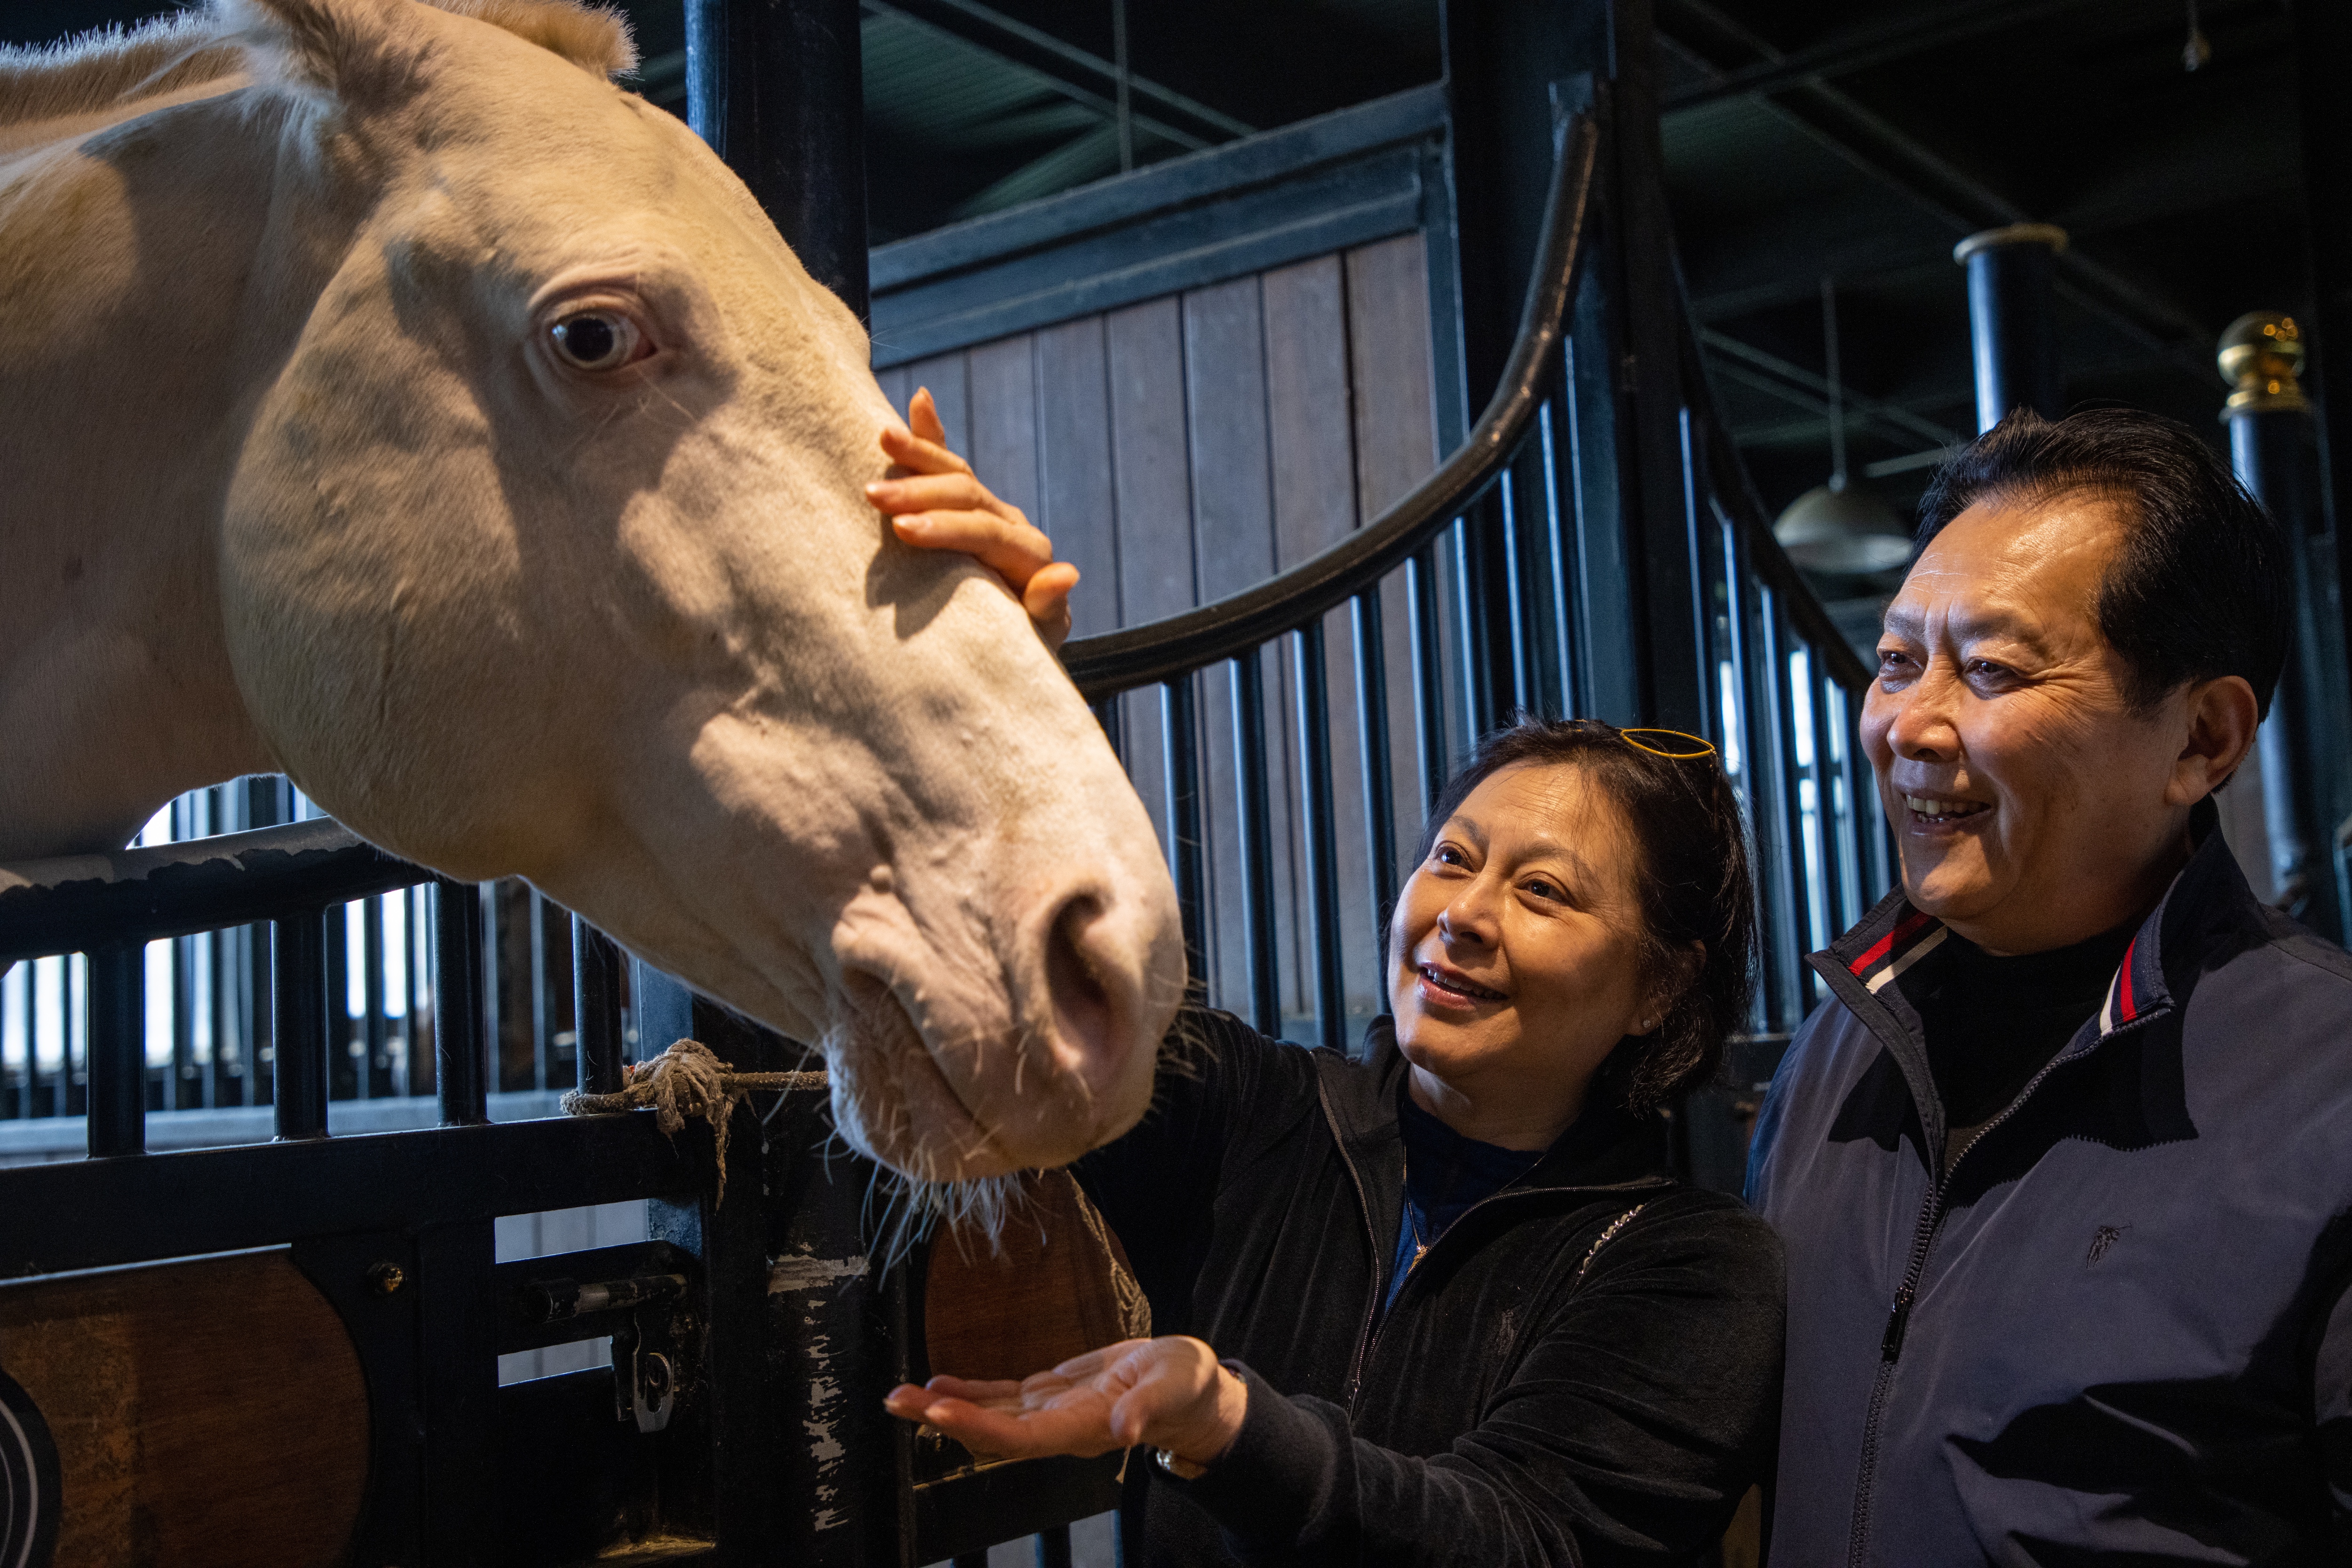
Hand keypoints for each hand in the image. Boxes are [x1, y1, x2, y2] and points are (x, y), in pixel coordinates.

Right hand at [868, 387, 1078, 650]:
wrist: (1010, 647)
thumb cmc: (1018, 650)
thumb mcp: (1035, 639)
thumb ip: (1048, 609)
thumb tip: (1066, 572)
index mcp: (1028, 555)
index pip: (987, 532)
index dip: (947, 528)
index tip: (905, 530)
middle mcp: (1009, 525)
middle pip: (967, 494)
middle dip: (920, 491)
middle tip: (875, 496)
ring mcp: (986, 511)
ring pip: (955, 471)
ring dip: (918, 453)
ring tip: (883, 434)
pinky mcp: (963, 507)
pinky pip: (947, 464)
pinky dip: (932, 436)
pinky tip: (919, 400)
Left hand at [883, 1335, 1247, 1472]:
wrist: (1191, 1390)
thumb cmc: (1187, 1387)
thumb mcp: (1177, 1386)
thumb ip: (1148, 1408)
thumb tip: (1125, 1430)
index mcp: (1085, 1427)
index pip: (1021, 1435)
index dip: (978, 1428)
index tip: (939, 1412)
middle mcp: (1059, 1427)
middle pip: (991, 1430)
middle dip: (944, 1419)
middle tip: (898, 1402)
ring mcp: (1052, 1412)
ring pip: (989, 1414)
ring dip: (946, 1407)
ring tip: (902, 1396)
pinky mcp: (1052, 1394)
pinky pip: (1003, 1396)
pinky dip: (970, 1391)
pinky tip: (941, 1385)